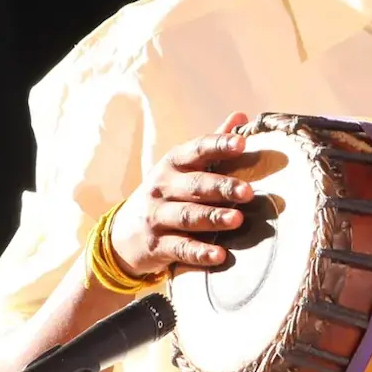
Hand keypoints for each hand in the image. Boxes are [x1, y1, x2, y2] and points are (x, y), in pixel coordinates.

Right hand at [108, 112, 254, 279]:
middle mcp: (163, 188)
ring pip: (187, 216)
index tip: (242, 143)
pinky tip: (220, 256)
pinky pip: (180, 248)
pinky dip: (200, 253)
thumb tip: (241, 115)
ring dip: (212, 218)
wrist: (123, 235)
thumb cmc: (167, 194)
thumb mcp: (182, 167)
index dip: (219, 145)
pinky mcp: (157, 245)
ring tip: (237, 220)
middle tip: (248, 191)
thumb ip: (212, 145)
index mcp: (173, 164)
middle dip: (221, 187)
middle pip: (194, 185)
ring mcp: (158, 217)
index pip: (196, 150)